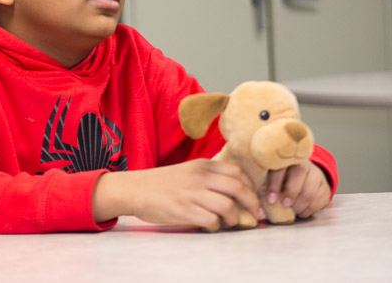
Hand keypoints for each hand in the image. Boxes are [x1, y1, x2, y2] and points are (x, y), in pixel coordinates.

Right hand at [93, 159, 263, 230]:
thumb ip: (209, 176)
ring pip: (227, 206)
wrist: (136, 189)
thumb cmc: (163, 183)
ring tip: (231, 222)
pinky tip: (212, 225)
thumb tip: (236, 192)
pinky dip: (216, 226)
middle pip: (238, 188)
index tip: (254, 197)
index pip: (237, 171)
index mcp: (202, 165)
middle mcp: (199, 177)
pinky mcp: (184, 211)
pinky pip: (211, 220)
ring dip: (234, 218)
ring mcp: (191, 194)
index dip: (250, 186)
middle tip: (256, 214)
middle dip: (252, 203)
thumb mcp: (188, 170)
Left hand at [265, 161, 330, 217]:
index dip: (275, 185)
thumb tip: (253, 195)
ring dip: (300, 205)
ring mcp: (316, 174)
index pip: (280, 168)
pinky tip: (301, 212)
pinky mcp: (325, 186)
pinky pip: (319, 200)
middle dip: (290, 194)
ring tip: (292, 211)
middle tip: (285, 205)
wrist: (305, 174)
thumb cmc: (283, 176)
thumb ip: (264, 180)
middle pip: (298, 175)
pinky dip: (309, 210)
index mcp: (286, 160)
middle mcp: (303, 164)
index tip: (271, 199)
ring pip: (310, 191)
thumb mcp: (273, 174)